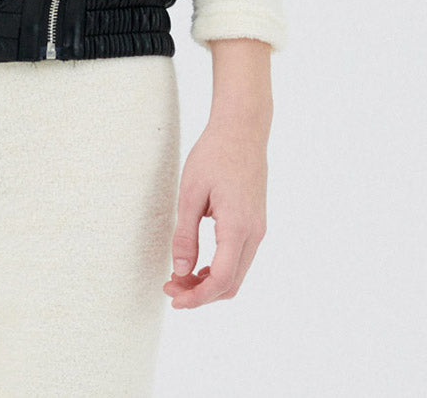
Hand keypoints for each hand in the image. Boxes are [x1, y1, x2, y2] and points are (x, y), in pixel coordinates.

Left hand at [163, 113, 268, 308]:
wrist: (242, 130)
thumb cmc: (213, 154)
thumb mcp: (190, 193)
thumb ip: (186, 235)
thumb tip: (181, 271)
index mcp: (237, 226)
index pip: (221, 279)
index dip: (197, 296)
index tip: (173, 298)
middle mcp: (254, 233)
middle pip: (230, 284)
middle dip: (201, 294)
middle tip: (170, 287)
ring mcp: (258, 229)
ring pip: (237, 274)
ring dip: (210, 283)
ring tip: (180, 276)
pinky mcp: (255, 224)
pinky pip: (240, 259)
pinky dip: (220, 269)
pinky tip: (198, 263)